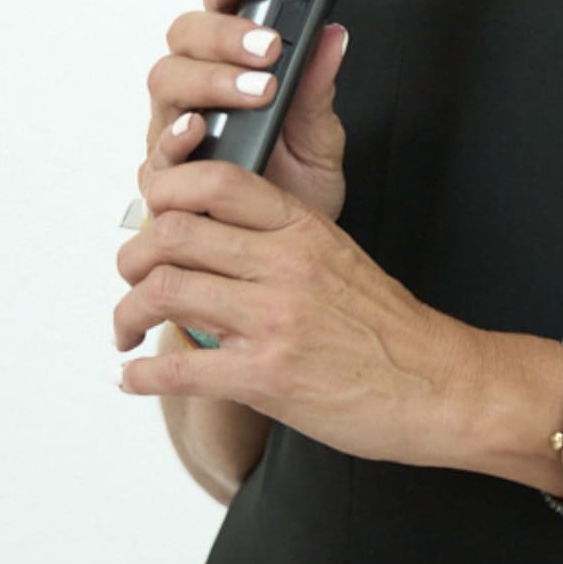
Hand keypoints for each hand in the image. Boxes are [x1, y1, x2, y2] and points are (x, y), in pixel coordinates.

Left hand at [114, 159, 482, 468]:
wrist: (437, 383)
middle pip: (174, 232)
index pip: (216, 180)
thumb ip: (277, 242)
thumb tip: (211, 239)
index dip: (166, 190)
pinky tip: (132, 376)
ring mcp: (275, 319)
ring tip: (126, 329)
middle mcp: (285, 264)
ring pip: (165, 292)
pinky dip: (140, 374)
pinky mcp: (268, 376)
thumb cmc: (387, 326)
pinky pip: (180, 368)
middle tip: (130, 277)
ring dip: (126, 314)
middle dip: (133, 257)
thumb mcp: (337, 258)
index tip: (151, 215)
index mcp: (303, 228)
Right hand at [140, 0, 347, 222]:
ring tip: (254, 88)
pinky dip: (176, 135)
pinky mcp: (163, 176)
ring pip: (166, 80)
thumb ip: (318, 87)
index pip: (221, 4)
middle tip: (268, 47)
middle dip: (225, 32)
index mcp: (232, 64)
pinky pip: (155, 147)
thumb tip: (332, 33)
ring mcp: (172, 129)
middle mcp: (195, 89)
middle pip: (185, 35)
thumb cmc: (293, 189)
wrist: (279, 259)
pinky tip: (198, 129)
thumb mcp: (319, 136)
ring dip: (210, 78)